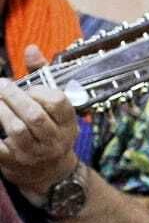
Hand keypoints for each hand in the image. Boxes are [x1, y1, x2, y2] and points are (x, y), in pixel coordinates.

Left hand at [0, 44, 80, 199]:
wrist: (49, 173)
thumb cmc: (49, 130)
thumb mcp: (54, 106)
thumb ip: (42, 76)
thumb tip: (30, 49)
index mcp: (68, 123)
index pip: (58, 102)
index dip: (40, 91)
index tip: (28, 87)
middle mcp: (54, 140)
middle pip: (34, 115)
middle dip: (14, 97)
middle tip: (1, 85)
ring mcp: (33, 153)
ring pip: (16, 129)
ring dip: (1, 110)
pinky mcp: (12, 163)